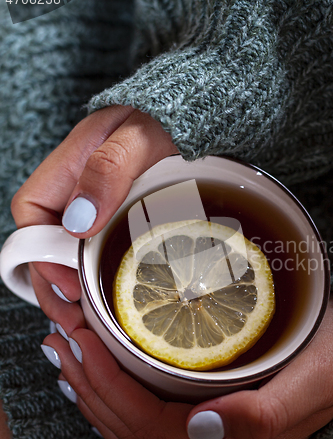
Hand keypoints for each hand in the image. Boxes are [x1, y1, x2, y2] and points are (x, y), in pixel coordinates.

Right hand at [11, 105, 177, 328]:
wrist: (194, 114)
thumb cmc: (166, 118)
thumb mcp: (139, 135)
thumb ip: (108, 168)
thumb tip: (78, 220)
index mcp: (71, 165)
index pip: (32, 212)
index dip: (38, 252)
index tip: (67, 284)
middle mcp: (79, 188)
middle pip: (47, 241)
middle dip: (54, 284)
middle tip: (76, 320)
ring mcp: (101, 203)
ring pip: (72, 250)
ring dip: (75, 287)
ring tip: (90, 323)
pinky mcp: (122, 214)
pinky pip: (100, 247)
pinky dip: (100, 274)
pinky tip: (113, 298)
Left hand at [41, 294, 332, 438]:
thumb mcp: (313, 380)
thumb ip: (265, 415)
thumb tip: (204, 426)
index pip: (150, 428)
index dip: (109, 388)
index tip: (84, 340)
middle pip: (131, 430)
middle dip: (89, 384)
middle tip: (63, 337)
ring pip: (132, 428)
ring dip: (94, 390)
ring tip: (68, 350)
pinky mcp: (208, 419)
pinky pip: (147, 419)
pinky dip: (115, 396)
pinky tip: (99, 370)